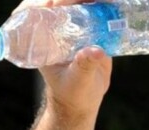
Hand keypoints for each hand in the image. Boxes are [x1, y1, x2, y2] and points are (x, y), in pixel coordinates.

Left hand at [12, 0, 112, 120]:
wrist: (83, 102)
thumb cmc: (72, 94)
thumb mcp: (77, 82)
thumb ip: (84, 67)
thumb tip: (95, 51)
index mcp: (44, 41)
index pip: (35, 14)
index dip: (39, 4)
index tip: (51, 3)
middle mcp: (57, 31)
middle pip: (57, 3)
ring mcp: (74, 29)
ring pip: (77, 4)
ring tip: (102, 0)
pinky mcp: (92, 31)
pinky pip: (96, 11)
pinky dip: (104, 4)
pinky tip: (113, 4)